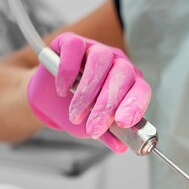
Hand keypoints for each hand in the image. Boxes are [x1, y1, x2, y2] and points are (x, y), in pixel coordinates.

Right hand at [27, 32, 150, 152]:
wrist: (48, 99)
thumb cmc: (77, 111)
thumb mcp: (93, 127)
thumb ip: (108, 135)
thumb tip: (120, 146)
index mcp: (129, 84)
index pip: (140, 90)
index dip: (134, 105)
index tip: (122, 122)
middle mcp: (117, 63)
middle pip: (121, 76)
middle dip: (106, 106)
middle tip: (93, 128)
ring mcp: (96, 49)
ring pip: (99, 61)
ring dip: (87, 92)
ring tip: (75, 115)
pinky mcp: (73, 42)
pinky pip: (75, 49)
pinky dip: (67, 71)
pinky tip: (62, 89)